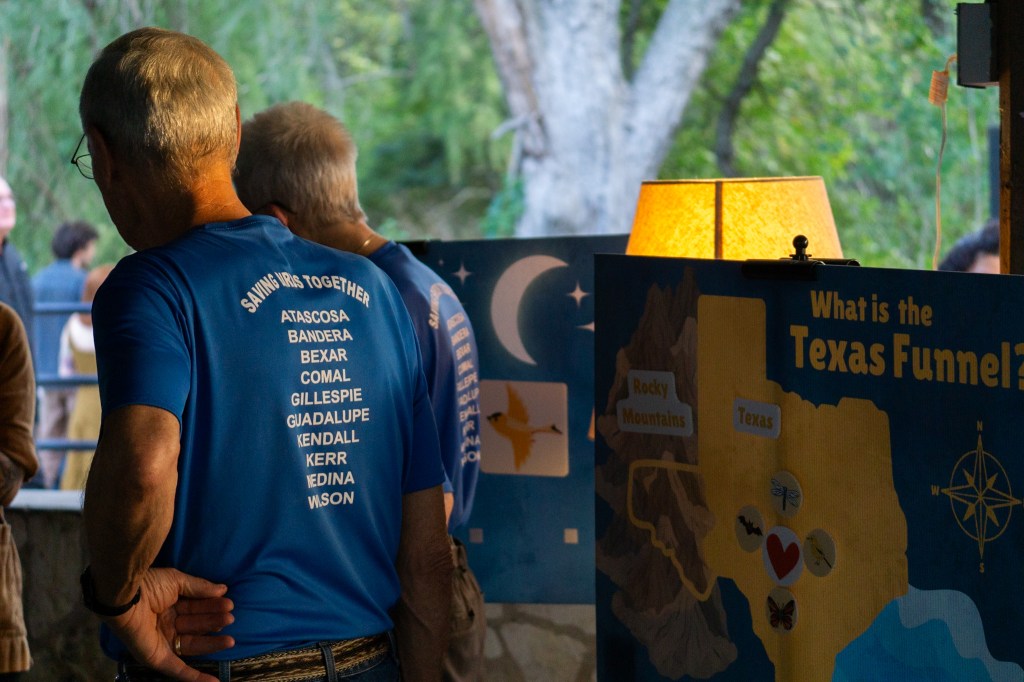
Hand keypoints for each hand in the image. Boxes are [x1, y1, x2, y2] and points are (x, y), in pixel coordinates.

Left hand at [104, 567, 234, 681]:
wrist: (126, 598)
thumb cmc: (149, 585)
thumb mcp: (177, 581)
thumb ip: (199, 588)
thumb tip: (222, 589)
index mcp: (169, 605)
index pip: (196, 608)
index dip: (212, 606)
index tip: (228, 602)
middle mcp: (166, 624)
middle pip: (196, 626)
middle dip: (213, 622)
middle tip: (230, 617)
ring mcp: (162, 642)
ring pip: (192, 645)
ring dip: (212, 643)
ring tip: (230, 640)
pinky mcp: (157, 658)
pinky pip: (177, 669)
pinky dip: (194, 677)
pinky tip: (214, 681)